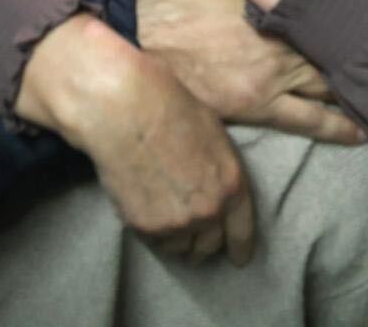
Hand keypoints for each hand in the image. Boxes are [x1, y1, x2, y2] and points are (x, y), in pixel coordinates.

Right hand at [15, 15, 254, 263]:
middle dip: (204, 242)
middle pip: (210, 245)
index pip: (242, 231)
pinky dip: (153, 234)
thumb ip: (221, 171)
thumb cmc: (168, 108)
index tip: (237, 258)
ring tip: (165, 218)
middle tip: (193, 235)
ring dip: (177, 240)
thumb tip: (217, 189)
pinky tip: (147, 211)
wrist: (125, 111)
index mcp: (232, 184)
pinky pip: (155, 244)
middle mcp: (210, 210)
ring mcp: (178, 222)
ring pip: (181, 250)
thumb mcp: (213, 135)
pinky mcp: (146, 228)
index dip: (240, 247)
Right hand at [139, 0, 362, 144]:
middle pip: (339, 44)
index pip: (330, 2)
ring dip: (359, 87)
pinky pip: (311, 121)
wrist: (142, 41)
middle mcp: (286, 35)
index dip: (358, 8)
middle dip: (366, 48)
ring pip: (332, 84)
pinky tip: (362, 131)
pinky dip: (340, 127)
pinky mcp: (261, 105)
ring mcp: (277, 75)